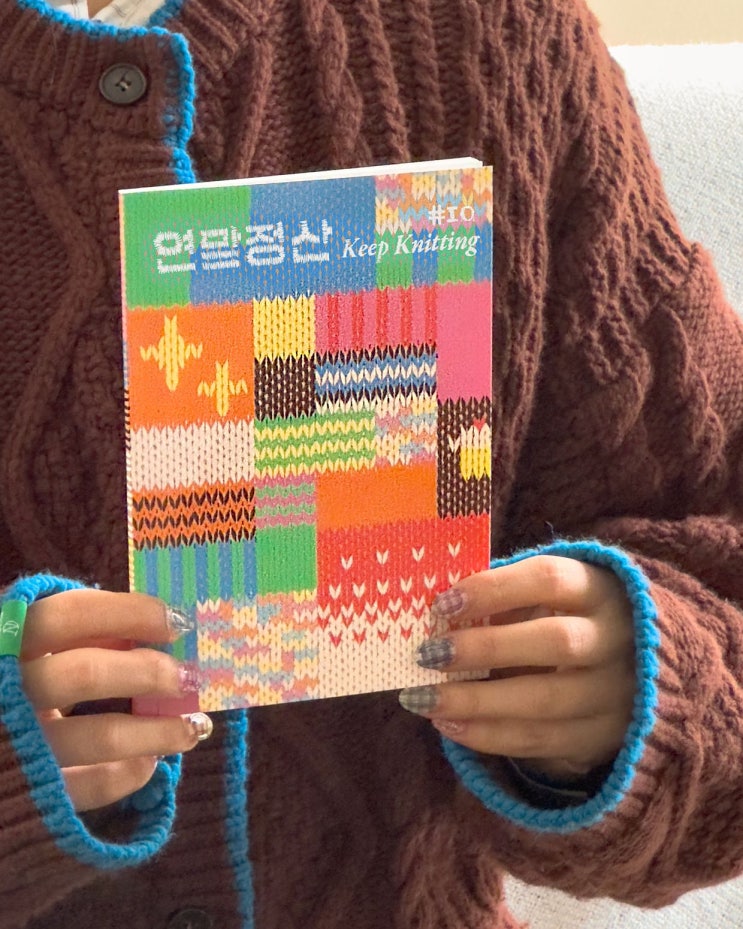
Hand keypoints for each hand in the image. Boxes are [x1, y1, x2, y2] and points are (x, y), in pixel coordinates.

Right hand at [18, 589, 210, 811]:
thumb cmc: (21, 684)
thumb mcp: (40, 650)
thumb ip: (84, 634)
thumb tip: (157, 630)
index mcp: (10, 641)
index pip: (68, 615)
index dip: (128, 613)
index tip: (178, 622)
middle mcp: (9, 691)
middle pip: (86, 674)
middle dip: (149, 673)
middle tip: (190, 678)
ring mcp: (20, 745)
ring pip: (101, 736)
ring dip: (157, 731)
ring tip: (193, 727)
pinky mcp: (32, 795)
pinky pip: (91, 786)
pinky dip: (129, 773)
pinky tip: (150, 761)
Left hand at [399, 555, 635, 779]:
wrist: (641, 667)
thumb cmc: (571, 615)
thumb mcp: (552, 594)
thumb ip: (506, 596)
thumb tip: (440, 609)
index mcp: (600, 589)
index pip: (550, 580)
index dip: (495, 589)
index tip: (443, 603)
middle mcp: (616, 640)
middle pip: (554, 642)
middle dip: (486, 648)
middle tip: (428, 654)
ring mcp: (615, 694)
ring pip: (544, 700)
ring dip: (476, 702)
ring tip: (423, 699)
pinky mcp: (601, 737)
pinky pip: (540, 740)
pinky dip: (488, 735)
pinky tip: (447, 724)